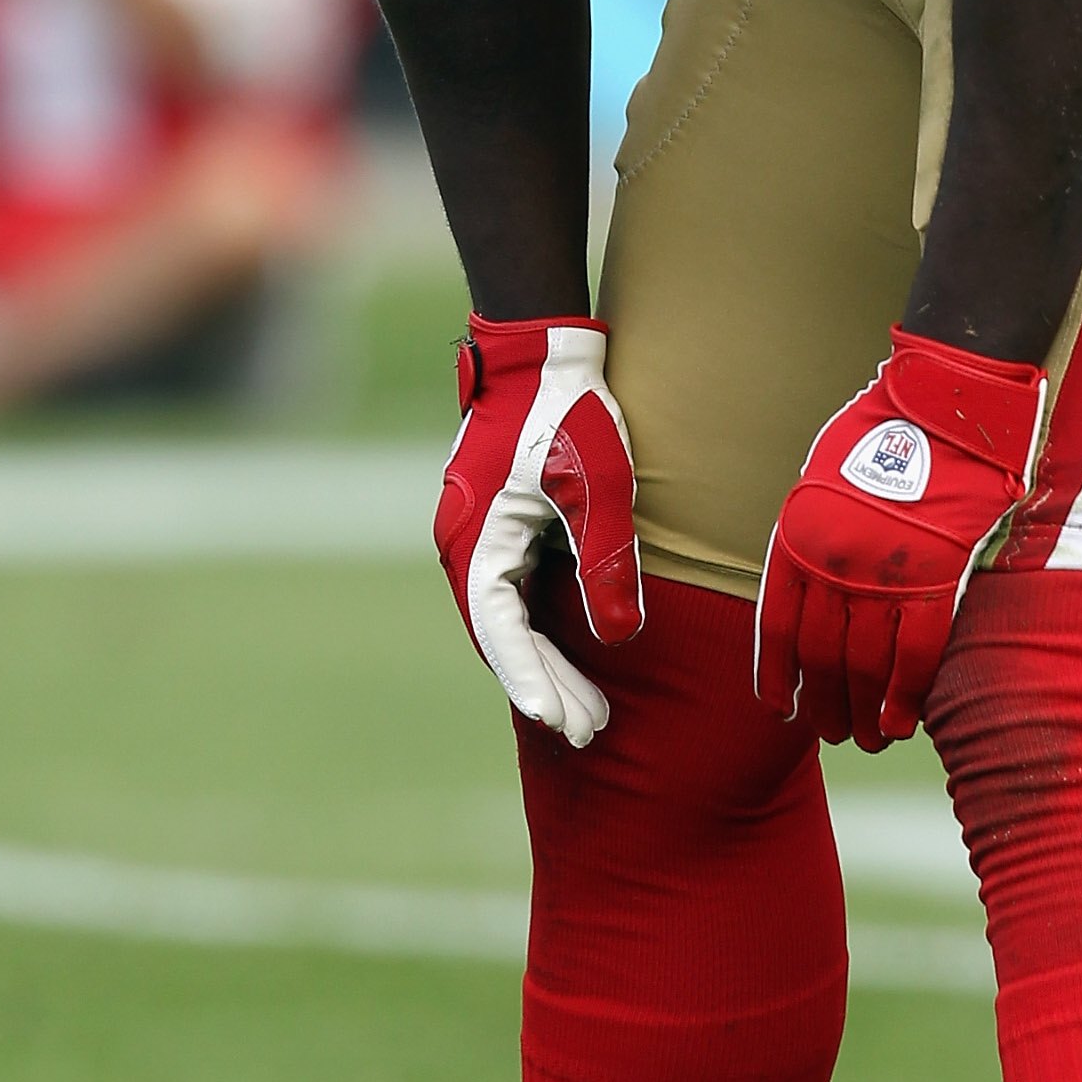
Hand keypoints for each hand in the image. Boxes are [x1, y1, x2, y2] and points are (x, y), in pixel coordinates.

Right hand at [434, 315, 642, 747]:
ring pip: (506, 619)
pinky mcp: (494, 526)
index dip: (533, 680)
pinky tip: (570, 654)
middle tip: (590, 730)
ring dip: (543, 662)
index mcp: (478, 539)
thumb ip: (605, 561)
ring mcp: (475, 535)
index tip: (563, 721)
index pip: (501, 630)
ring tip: (587, 709)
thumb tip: (617, 637)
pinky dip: (537, 631)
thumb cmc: (568, 411)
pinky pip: (511, 595)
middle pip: (502, 635)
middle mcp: (464, 544)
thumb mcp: (598, 485)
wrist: (539, 352)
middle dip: (546, 685)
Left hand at [756, 329, 1046, 751]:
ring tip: (867, 738)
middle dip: (824, 705)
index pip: (778, 628)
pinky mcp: (937, 578)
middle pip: (820, 657)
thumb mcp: (821, 480)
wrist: (945, 404)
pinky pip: (916, 655)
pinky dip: (907, 696)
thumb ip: (813, 537)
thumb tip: (812, 594)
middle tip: (832, 732)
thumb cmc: (885, 433)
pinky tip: (902, 722)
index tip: (780, 706)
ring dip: (864, 712)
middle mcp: (833, 563)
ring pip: (865, 666)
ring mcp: (884, 575)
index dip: (778, 675)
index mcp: (799, 537)